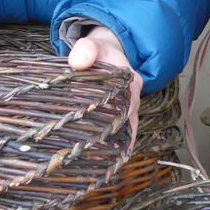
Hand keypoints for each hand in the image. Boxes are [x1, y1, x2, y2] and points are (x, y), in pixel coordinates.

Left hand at [68, 25, 142, 150]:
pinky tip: (96, 161)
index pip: (127, 102)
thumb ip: (86, 50)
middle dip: (112, 139)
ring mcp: (125, 110)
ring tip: (95, 163)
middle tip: (94, 154)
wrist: (104, 55)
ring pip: (122, 133)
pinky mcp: (116, 117)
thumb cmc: (98, 52)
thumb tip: (77, 62)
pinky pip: (116, 135)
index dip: (116, 117)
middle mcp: (132, 99)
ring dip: (111, 148)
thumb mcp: (91, 45)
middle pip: (125, 123)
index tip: (105, 132)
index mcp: (130, 81)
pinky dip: (108, 147)